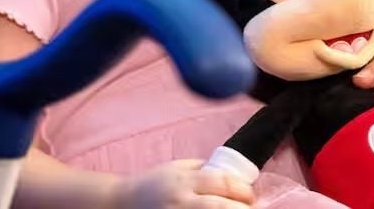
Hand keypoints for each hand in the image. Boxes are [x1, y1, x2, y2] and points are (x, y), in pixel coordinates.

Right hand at [112, 159, 254, 208]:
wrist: (122, 201)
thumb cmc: (154, 183)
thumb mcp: (178, 168)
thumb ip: (204, 170)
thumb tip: (233, 174)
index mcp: (185, 180)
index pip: (222, 182)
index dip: (242, 189)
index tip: (250, 195)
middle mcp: (181, 200)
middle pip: (220, 206)